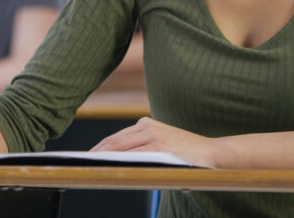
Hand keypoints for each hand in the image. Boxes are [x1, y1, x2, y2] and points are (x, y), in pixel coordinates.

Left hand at [90, 116, 215, 166]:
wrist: (213, 154)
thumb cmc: (185, 155)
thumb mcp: (161, 147)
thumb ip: (141, 150)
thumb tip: (116, 164)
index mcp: (145, 124)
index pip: (115, 138)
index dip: (98, 148)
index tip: (86, 158)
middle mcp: (146, 126)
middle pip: (113, 142)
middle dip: (96, 154)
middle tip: (80, 164)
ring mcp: (152, 135)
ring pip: (120, 148)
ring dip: (103, 159)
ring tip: (90, 168)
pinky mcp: (159, 146)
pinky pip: (133, 156)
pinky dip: (118, 162)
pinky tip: (109, 168)